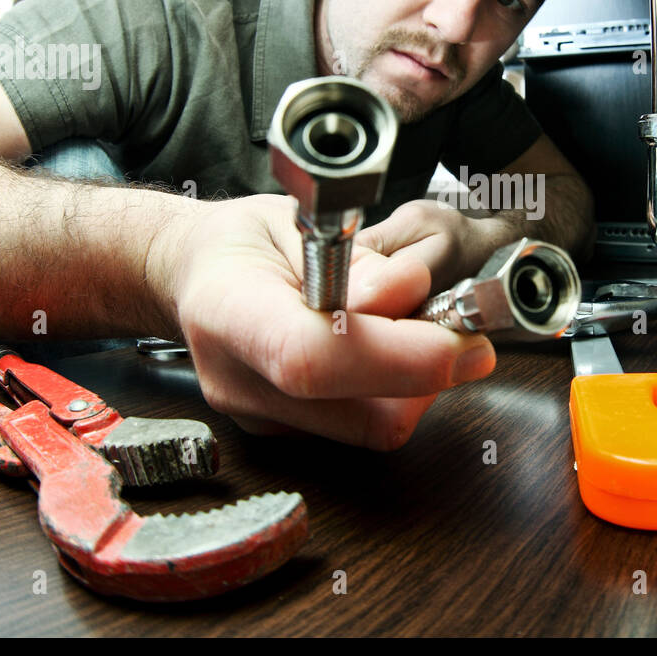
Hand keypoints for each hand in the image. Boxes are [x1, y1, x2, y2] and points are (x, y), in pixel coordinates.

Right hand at [146, 194, 495, 449]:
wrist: (192, 276)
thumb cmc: (245, 243)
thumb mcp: (303, 221)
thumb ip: (359, 262)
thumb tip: (409, 294)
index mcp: (230, 313)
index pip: (315, 357)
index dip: (401, 357)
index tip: (464, 342)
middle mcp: (239, 382)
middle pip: (362, 415)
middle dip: (430, 376)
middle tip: (456, 327)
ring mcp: (260, 418)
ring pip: (373, 428)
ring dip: (417, 385)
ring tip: (410, 328)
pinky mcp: (284, 434)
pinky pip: (361, 425)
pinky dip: (392, 391)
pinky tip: (381, 349)